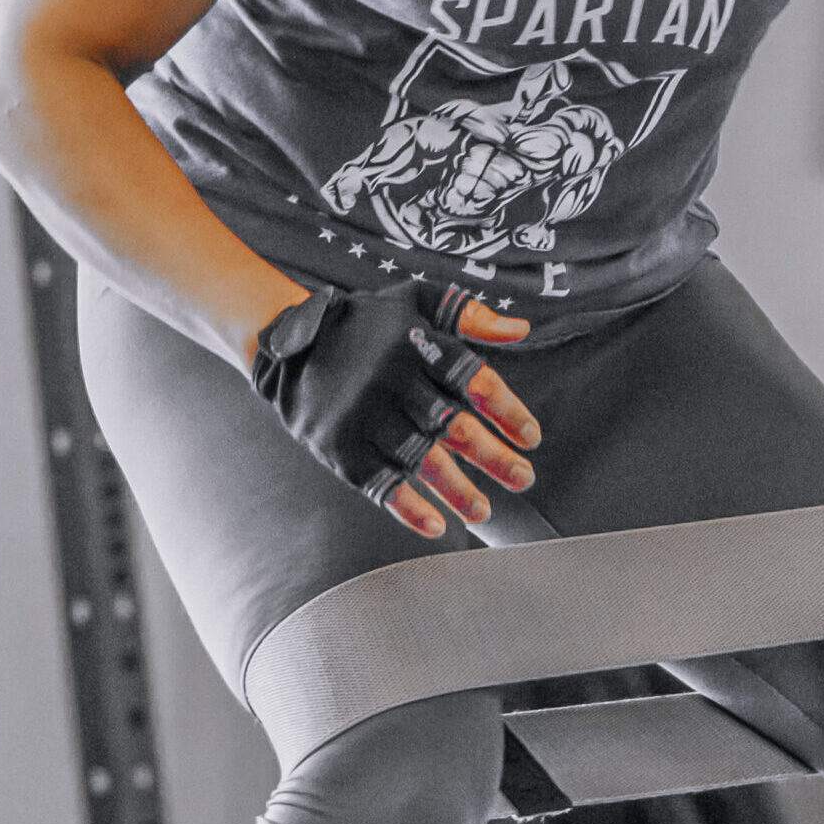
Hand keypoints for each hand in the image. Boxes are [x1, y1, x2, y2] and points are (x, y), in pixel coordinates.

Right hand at [251, 282, 540, 538]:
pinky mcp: (340, 447)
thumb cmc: (367, 321)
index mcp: (418, 344)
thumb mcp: (415, 299)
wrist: (291, 342)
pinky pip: (379, 483)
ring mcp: (364, 416)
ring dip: (457, 490)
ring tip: (484, 510)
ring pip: (420, 460)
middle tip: (524, 478)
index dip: (507, 410)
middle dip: (493, 457)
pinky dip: (407, 508)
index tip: (532, 437)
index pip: (473, 379)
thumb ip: (468, 314)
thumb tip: (522, 331)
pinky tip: (435, 525)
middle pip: (453, 426)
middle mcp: (393, 380)